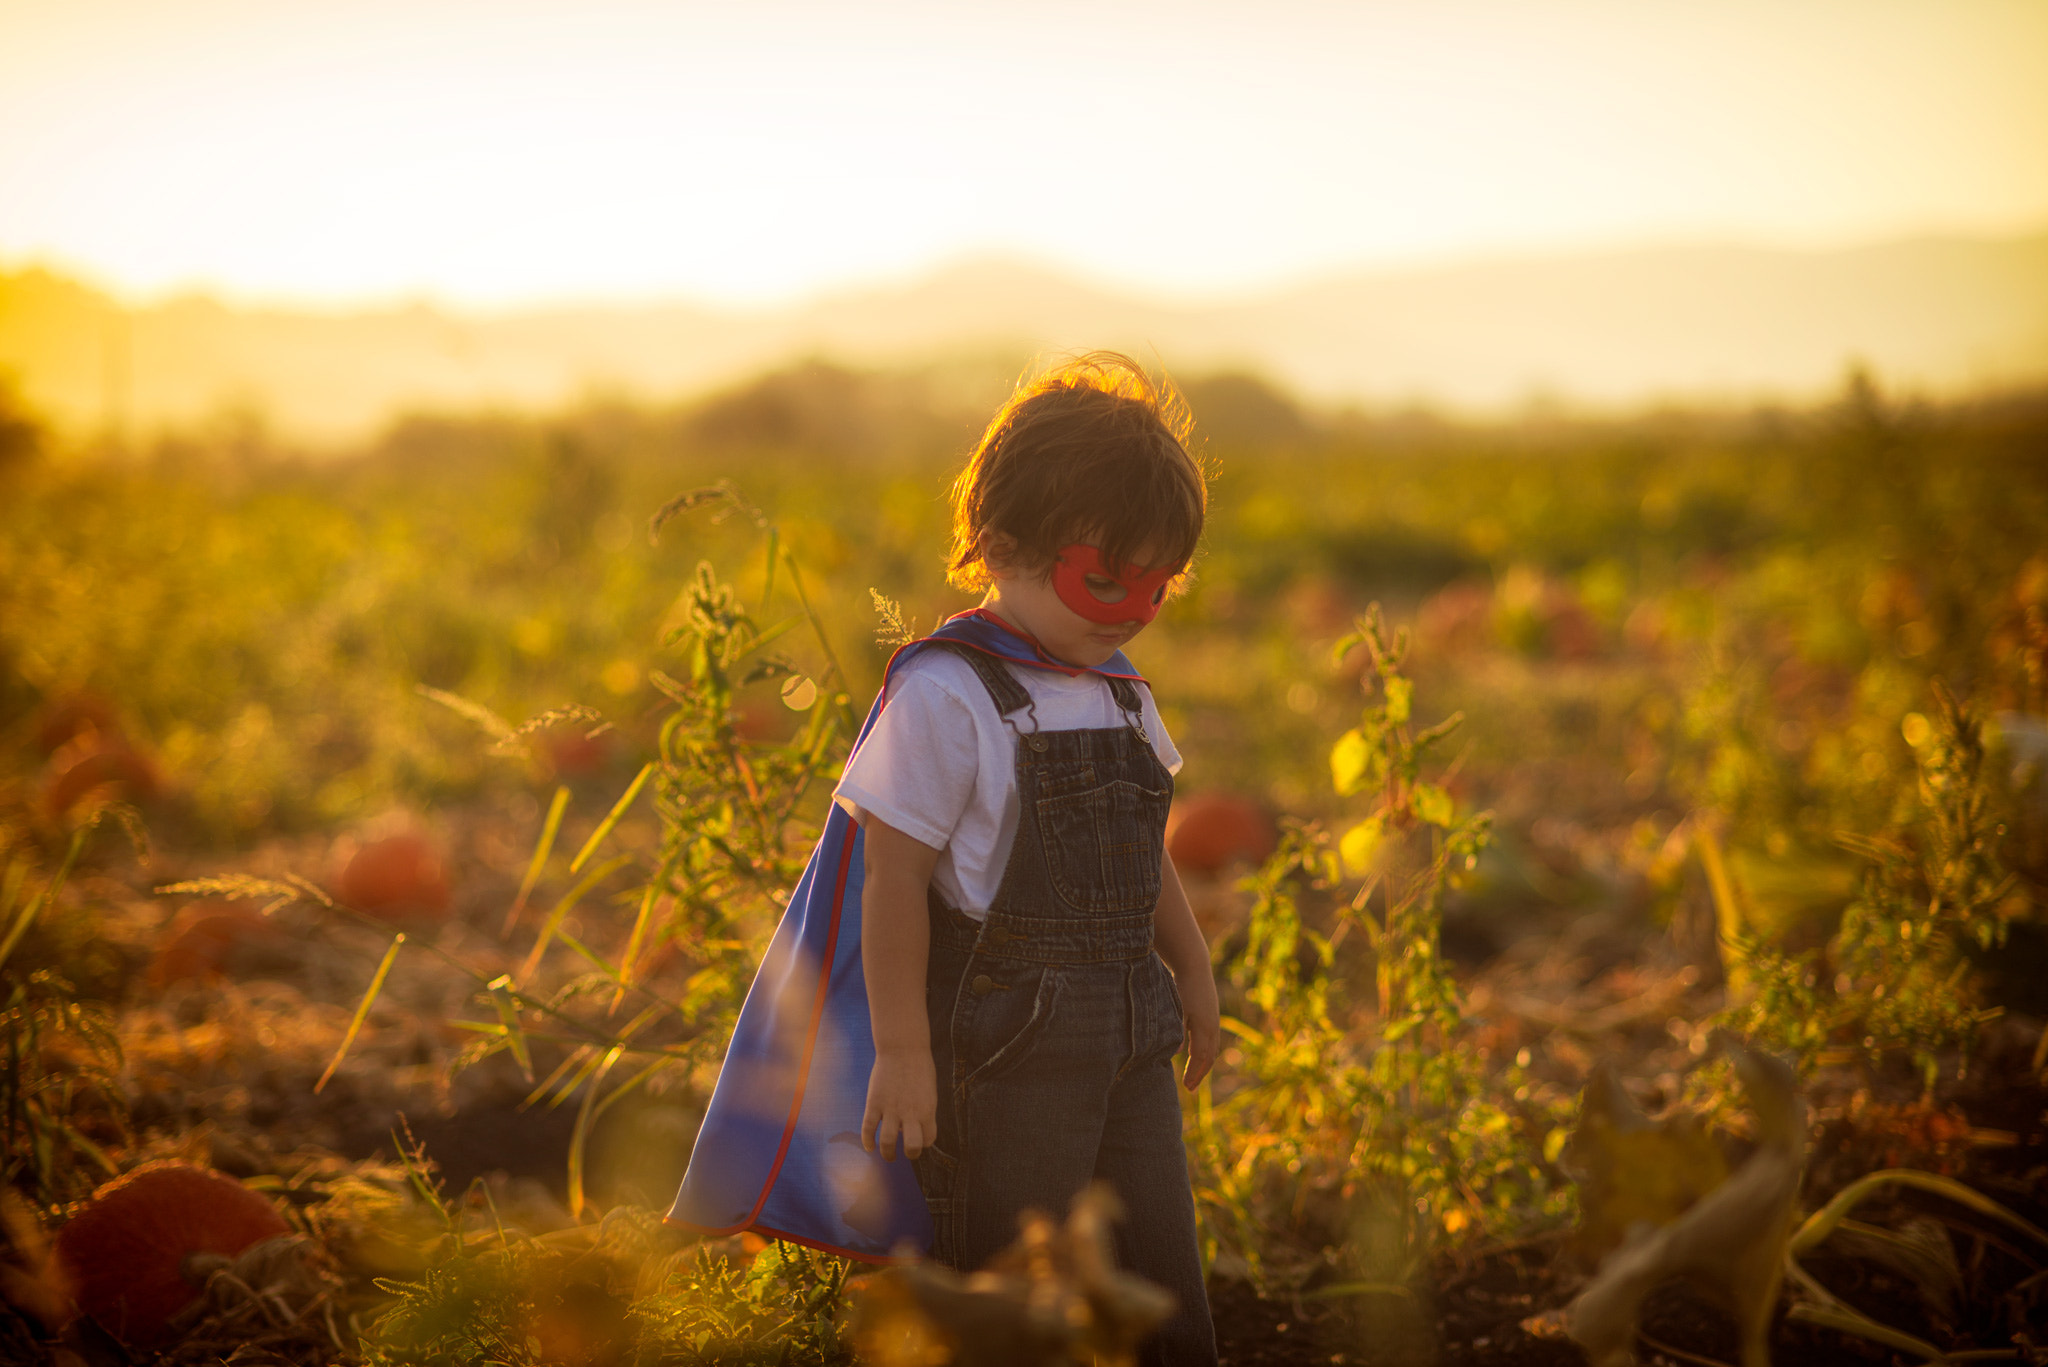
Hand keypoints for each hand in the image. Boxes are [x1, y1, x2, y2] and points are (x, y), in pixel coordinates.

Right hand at [862, 1047, 936, 1160]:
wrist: (903, 1047)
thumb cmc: (919, 1068)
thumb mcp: (929, 1091)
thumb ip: (922, 1110)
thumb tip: (910, 1127)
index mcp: (927, 1110)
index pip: (928, 1139)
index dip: (924, 1143)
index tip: (918, 1139)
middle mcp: (910, 1112)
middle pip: (912, 1147)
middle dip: (911, 1155)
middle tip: (906, 1153)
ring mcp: (891, 1108)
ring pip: (888, 1142)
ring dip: (888, 1153)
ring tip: (888, 1155)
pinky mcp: (874, 1102)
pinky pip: (868, 1128)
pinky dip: (867, 1141)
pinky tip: (869, 1147)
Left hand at [1179, 974, 1221, 1090]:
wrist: (1194, 965)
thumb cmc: (1182, 986)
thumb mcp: (1177, 1008)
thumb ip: (1177, 1030)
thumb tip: (1175, 1054)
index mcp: (1205, 1028)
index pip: (1200, 1058)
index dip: (1194, 1074)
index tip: (1187, 1088)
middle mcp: (1212, 1027)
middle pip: (1208, 1057)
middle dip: (1199, 1074)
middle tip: (1190, 1089)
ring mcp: (1213, 1020)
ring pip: (1211, 1049)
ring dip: (1203, 1065)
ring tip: (1194, 1077)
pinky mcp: (1210, 1015)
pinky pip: (1210, 1040)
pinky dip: (1204, 1052)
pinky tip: (1195, 1055)